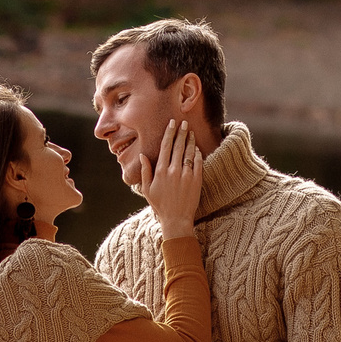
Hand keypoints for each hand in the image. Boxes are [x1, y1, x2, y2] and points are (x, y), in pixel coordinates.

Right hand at [140, 119, 202, 239]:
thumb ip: (145, 171)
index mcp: (160, 171)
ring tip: (190, 131)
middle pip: (178, 146)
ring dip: (190, 140)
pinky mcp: (196, 180)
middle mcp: (173, 171)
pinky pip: (197, 162)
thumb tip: (143, 155)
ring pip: (188, 152)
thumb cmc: (160, 205)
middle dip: (181, 132)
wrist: (177, 219)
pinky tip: (196, 147)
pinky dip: (197, 153)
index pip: (165, 147)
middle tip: (184, 122)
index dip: (169, 133)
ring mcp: (186, 175)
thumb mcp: (147, 189)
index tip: (172, 123)